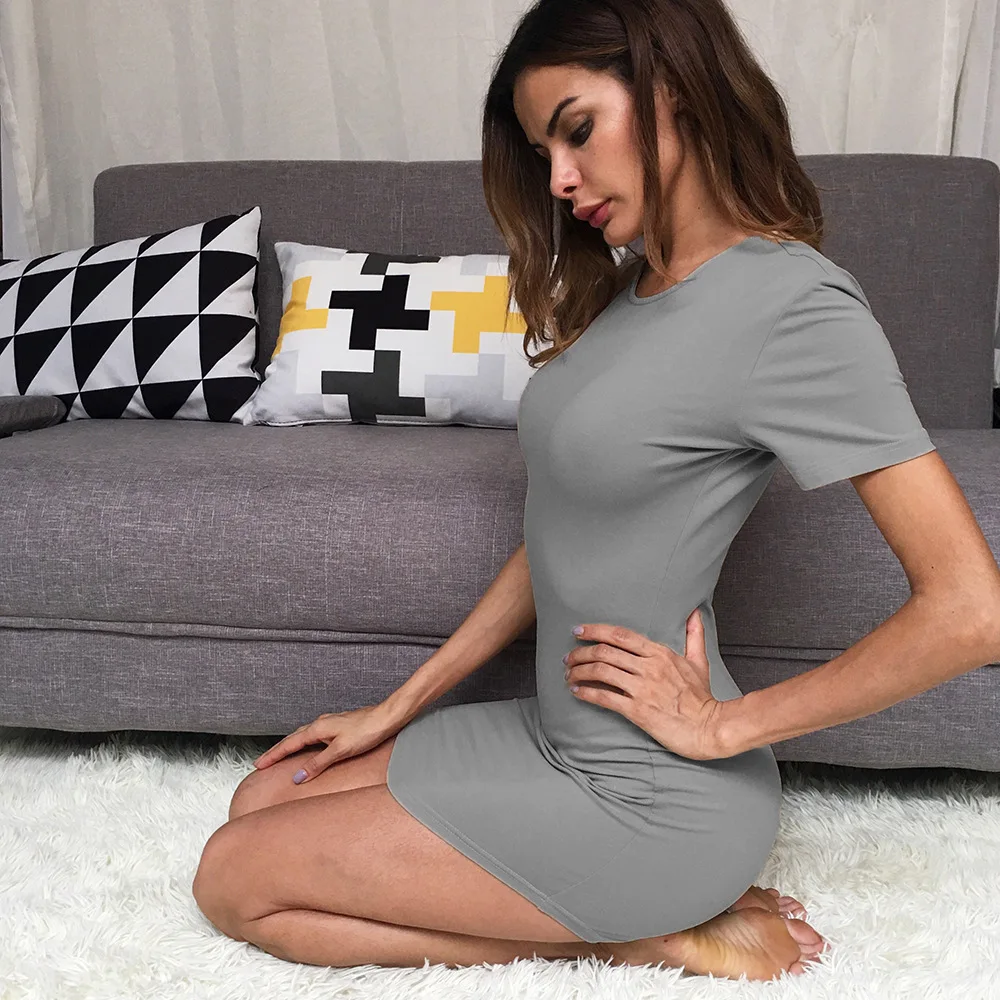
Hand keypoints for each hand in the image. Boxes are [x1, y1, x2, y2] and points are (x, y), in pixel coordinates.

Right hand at [252, 702, 401, 782]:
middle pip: (292, 739)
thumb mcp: (341, 751)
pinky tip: (309, 748)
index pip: (289, 744)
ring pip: (303, 736)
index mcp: (318, 728)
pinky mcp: (338, 726)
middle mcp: (321, 723)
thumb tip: (298, 776)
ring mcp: (330, 723)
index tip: (259, 764)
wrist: (387, 717)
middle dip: (277, 751)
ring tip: (280, 757)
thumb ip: (318, 764)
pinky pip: (314, 736)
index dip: (273, 755)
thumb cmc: (367, 731)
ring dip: (290, 746)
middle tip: (263, 762)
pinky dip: (304, 743)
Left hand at [564, 607, 731, 759]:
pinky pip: (605, 697)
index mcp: (659, 653)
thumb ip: (694, 635)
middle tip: (568, 657)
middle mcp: (648, 667)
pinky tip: (576, 691)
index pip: (620, 635)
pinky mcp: (638, 710)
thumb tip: (694, 613)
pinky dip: (587, 692)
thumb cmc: (702, 697)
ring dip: (580, 671)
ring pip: (601, 672)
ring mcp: (642, 689)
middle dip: (581, 652)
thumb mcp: (699, 661)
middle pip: (605, 652)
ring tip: (568, 674)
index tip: (578, 630)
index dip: (595, 630)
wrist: (709, 727)